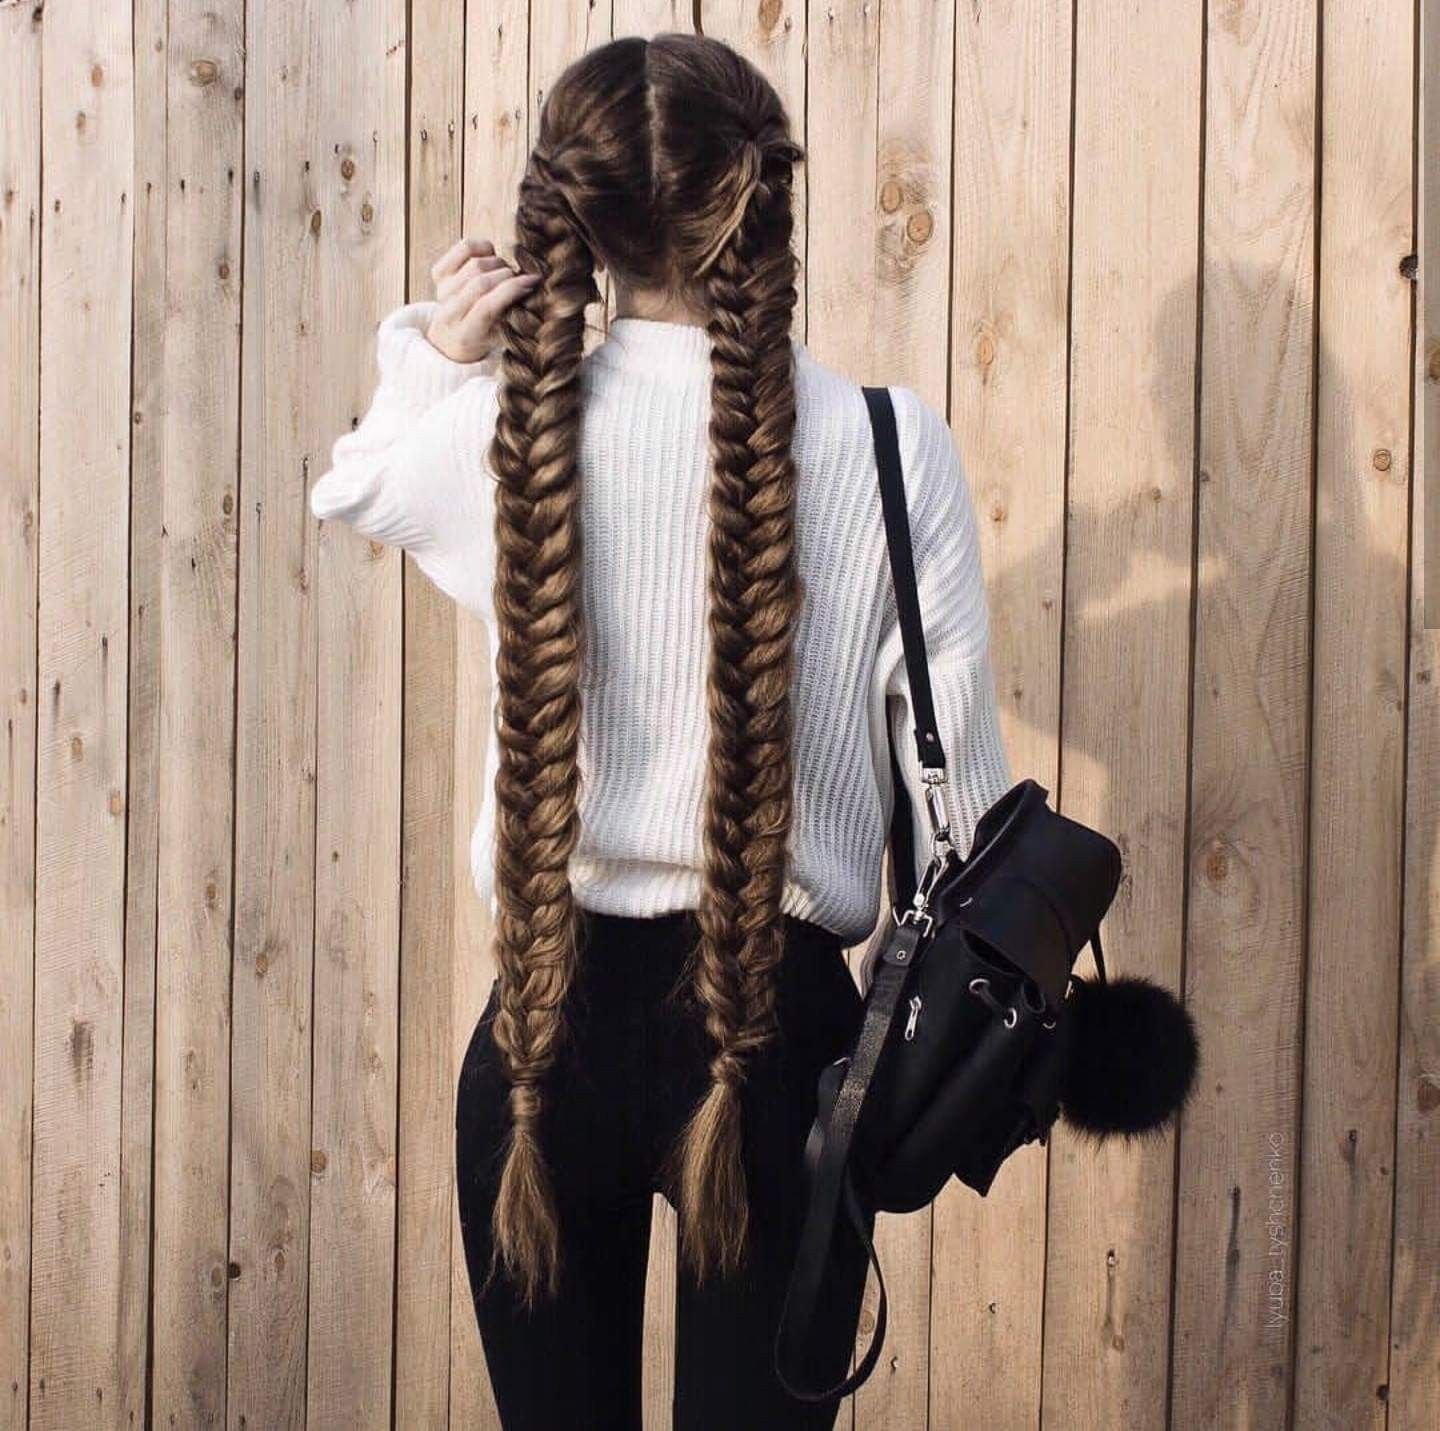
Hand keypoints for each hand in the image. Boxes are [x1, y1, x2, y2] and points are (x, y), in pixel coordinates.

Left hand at [424, 238, 540, 362]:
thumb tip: (529, 287)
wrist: (449, 339)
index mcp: (465, 334)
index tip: (532, 281)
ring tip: (505, 272)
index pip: (487, 305)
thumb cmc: (481, 338)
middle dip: (507, 275)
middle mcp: (449, 311)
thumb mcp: (499, 338)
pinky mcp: (439, 273)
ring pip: (475, 263)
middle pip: (481, 281)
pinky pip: (464, 248)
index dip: (512, 289)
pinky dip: (483, 246)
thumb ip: (512, 318)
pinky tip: (491, 256)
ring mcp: (442, 290)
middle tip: (519, 278)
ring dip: (498, 263)